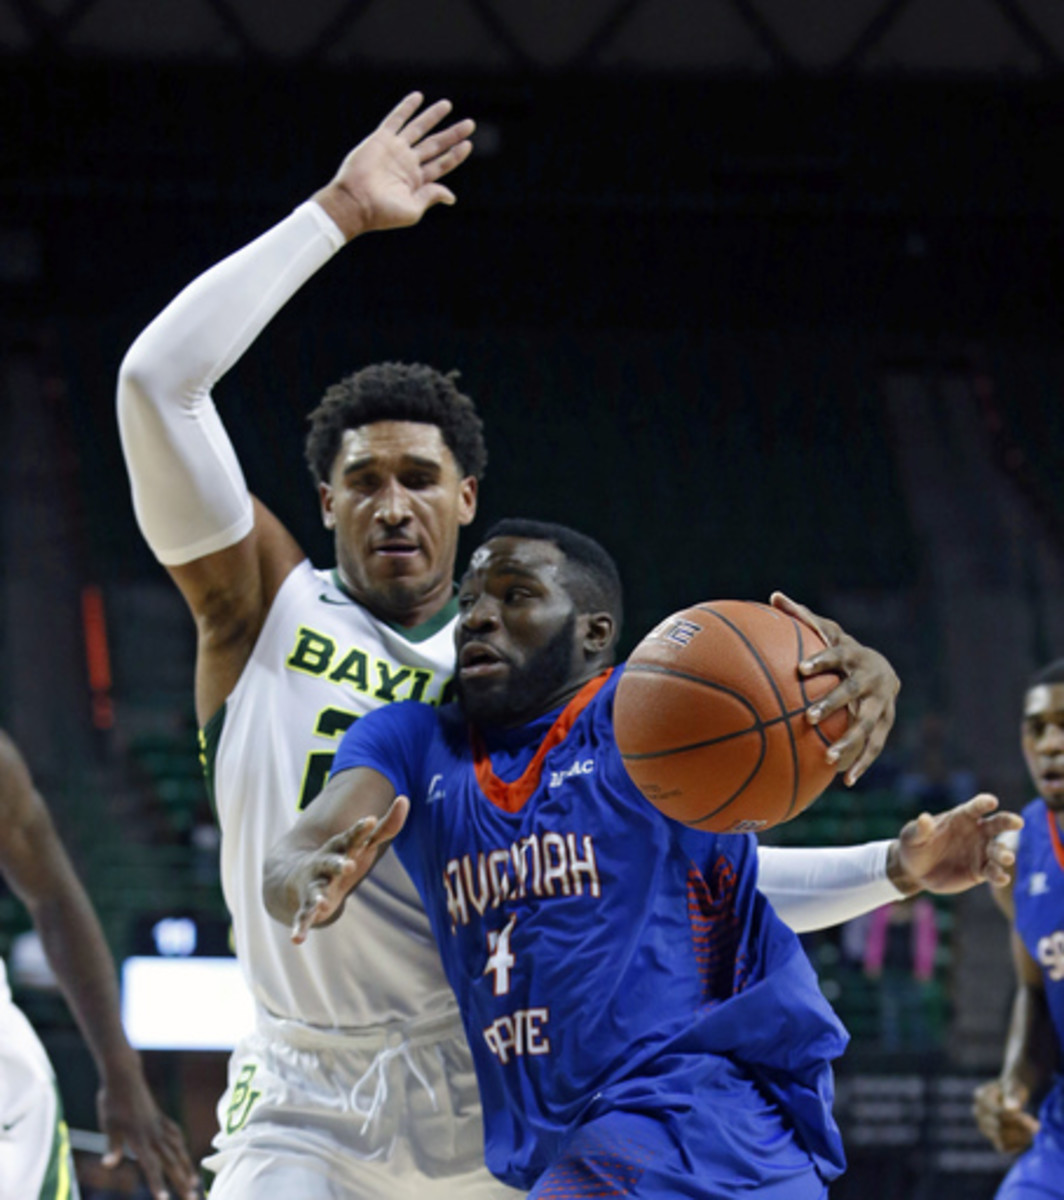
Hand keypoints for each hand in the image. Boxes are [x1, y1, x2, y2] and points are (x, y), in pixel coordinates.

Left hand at [97, 1062, 199, 1199]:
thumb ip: (113, 1145)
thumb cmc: (112, 1101)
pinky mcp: (160, 1118)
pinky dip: (181, 1147)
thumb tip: (108, 1164)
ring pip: (177, 1150)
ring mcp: (159, 1125)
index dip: (157, 1184)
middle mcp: (154, 1133)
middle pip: (170, 1162)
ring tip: (194, 1183)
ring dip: (185, 1167)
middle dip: (181, 1182)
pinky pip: (174, 1135)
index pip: (151, 1166)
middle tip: (192, 1199)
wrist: (124, 1075)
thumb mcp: (108, 1124)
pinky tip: (183, 1153)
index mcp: (140, 1137)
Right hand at [290, 797, 409, 942]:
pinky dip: (300, 927)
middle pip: (331, 862)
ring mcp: (315, 885)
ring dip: (317, 896)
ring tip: (320, 903)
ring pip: (315, 891)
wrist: (298, 876)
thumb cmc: (342, 857)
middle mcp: (324, 864)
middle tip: (349, 866)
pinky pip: (303, 917)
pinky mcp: (308, 905)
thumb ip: (387, 826)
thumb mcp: (365, 843)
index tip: (370, 820)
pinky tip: (296, 939)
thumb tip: (405, 799)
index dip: (360, 829)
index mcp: (340, 849)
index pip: (351, 836)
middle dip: (338, 864)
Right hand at [314, 93, 474, 238]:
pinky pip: (396, 119)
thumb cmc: (382, 213)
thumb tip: (451, 196)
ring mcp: (395, 150)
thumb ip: (431, 196)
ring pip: (418, 129)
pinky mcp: (381, 140)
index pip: (441, 164)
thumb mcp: (413, 210)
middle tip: (470, 124)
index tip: (468, 144)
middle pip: (435, 145)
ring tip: (447, 105)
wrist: (355, 203)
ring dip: (433, 117)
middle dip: (452, 134)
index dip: (455, 154)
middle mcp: (407, 164)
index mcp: (416, 181)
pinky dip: (406, 108)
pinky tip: (418, 97)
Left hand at [771, 591, 899, 785]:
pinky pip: (875, 747)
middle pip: (853, 692)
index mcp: (854, 655)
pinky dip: (862, 764)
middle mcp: (871, 679)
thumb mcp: (827, 632)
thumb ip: (802, 617)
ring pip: (867, 725)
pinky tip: (845, 781)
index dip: (821, 660)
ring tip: (829, 759)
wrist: (884, 670)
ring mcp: (881, 704)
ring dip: (850, 742)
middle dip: (833, 704)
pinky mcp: (885, 725)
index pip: (837, 654)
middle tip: (810, 716)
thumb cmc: (841, 651)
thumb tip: (773, 595)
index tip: (800, 669)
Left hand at [887, 793, 1021, 894]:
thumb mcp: (912, 837)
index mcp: (960, 817)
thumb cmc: (913, 847)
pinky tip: (1002, 878)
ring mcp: (979, 852)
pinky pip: (992, 872)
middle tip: (1018, 822)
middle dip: (1007, 822)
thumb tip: (923, 818)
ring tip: (1007, 858)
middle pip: (996, 824)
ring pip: (997, 850)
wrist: (914, 871)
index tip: (991, 801)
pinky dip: (998, 875)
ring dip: (1004, 853)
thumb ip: (920, 829)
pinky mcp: (979, 871)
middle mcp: (975, 832)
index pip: (975, 807)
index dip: (983, 803)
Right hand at [973, 1078, 1039, 1153]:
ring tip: (1033, 1132)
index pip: (998, 1114)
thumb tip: (1012, 1108)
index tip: (1033, 1121)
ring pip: (1001, 1139)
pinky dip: (1017, 1145)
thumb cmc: (1014, 1089)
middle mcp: (978, 1112)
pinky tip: (1027, 1138)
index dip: (1017, 1120)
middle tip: (1037, 1127)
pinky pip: (1003, 1147)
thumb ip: (1013, 1096)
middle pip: (999, 1128)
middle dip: (1020, 1129)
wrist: (1011, 1095)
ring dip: (1020, 1138)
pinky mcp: (991, 1137)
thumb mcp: (1015, 1087)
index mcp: (980, 1097)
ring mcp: (983, 1125)